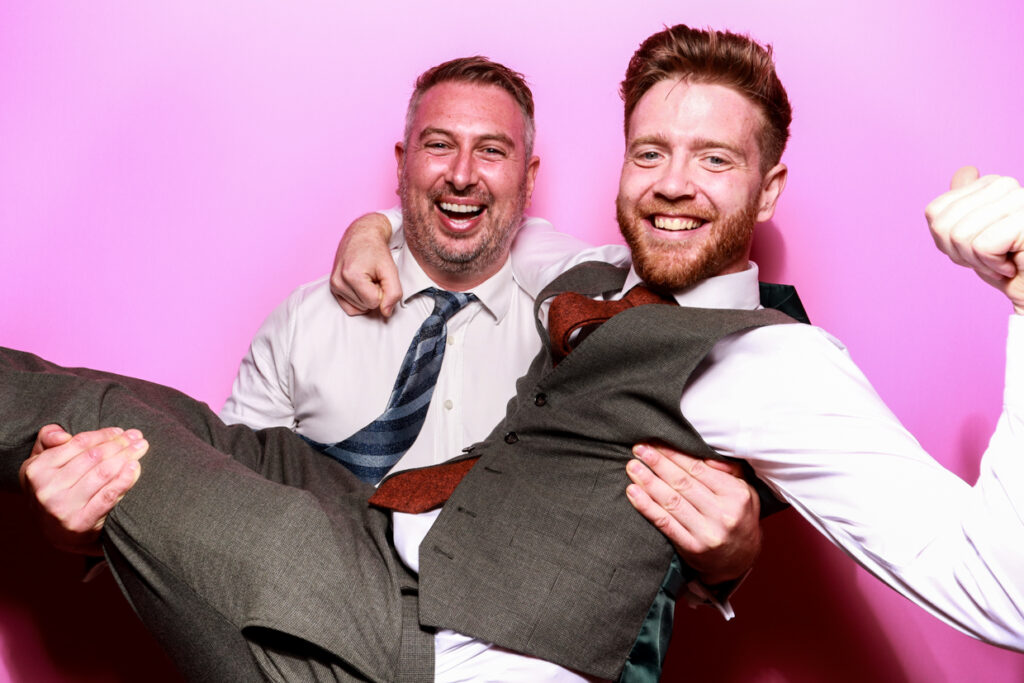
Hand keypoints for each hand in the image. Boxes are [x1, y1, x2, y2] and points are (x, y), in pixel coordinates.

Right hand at [19, 425, 147, 555]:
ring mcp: (63, 507)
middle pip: (93, 457)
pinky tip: (135, 468)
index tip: (120, 431)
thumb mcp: (41, 465)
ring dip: (127, 457)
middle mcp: (46, 489)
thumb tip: (62, 435)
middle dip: (119, 443)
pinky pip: (109, 495)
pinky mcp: (81, 523)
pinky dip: (125, 479)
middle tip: (137, 437)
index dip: (103, 435)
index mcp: (36, 470)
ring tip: (141, 448)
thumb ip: (47, 441)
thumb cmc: (54, 490)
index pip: (78, 444)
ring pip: (103, 473)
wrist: (56, 534)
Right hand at [329, 212, 402, 316]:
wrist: (362, 235)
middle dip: (375, 293)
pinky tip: (362, 286)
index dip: (383, 291)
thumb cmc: (376, 250)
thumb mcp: (391, 269)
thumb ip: (393, 292)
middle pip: (366, 306)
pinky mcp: (333, 287)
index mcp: (351, 276)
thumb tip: (386, 312)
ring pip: (359, 308)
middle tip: (374, 276)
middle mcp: (339, 281)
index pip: (375, 302)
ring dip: (367, 295)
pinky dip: (360, 301)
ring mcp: (334, 285)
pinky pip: (350, 308)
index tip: (380, 276)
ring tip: (367, 277)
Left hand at [626, 443, 760, 585]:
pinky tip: (633, 492)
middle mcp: (723, 514)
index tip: (656, 443)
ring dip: (648, 482)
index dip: (674, 454)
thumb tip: (703, 451)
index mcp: (736, 495)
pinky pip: (665, 523)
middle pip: (682, 483)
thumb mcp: (745, 490)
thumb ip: (728, 470)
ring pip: (671, 501)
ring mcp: (707, 533)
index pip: (698, 469)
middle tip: (638, 449)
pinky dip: (647, 506)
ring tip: (633, 468)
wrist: (741, 559)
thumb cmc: (739, 517)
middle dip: (658, 463)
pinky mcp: (692, 548)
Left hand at [926, 166, 1023, 312]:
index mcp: (991, 185)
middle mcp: (1007, 184)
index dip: (946, 242)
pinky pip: (981, 246)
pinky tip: (1012, 266)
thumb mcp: (977, 237)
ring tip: (1004, 263)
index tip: (977, 250)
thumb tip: (964, 172)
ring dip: (979, 263)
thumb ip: (963, 208)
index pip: (934, 211)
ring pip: (960, 236)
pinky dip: (993, 266)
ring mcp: (1019, 200)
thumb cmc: (1013, 267)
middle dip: (960, 254)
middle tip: (991, 260)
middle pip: (942, 224)